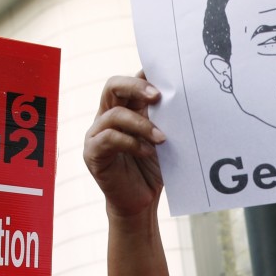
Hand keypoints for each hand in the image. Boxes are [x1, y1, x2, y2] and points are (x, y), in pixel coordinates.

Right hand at [83, 74, 165, 218]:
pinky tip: (147, 152)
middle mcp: (107, 116)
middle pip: (113, 86)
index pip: (130, 82)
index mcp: (125, 109)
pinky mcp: (93, 153)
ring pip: (114, 114)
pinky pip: (109, 138)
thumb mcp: (162, 139)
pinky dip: (131, 143)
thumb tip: (182, 94)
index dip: (144, 73)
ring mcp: (97, 134)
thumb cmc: (153, 170)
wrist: (142, 202)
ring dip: (141, 124)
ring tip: (162, 138)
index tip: (166, 75)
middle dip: (136, 87)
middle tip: (158, 96)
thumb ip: (164, 118)